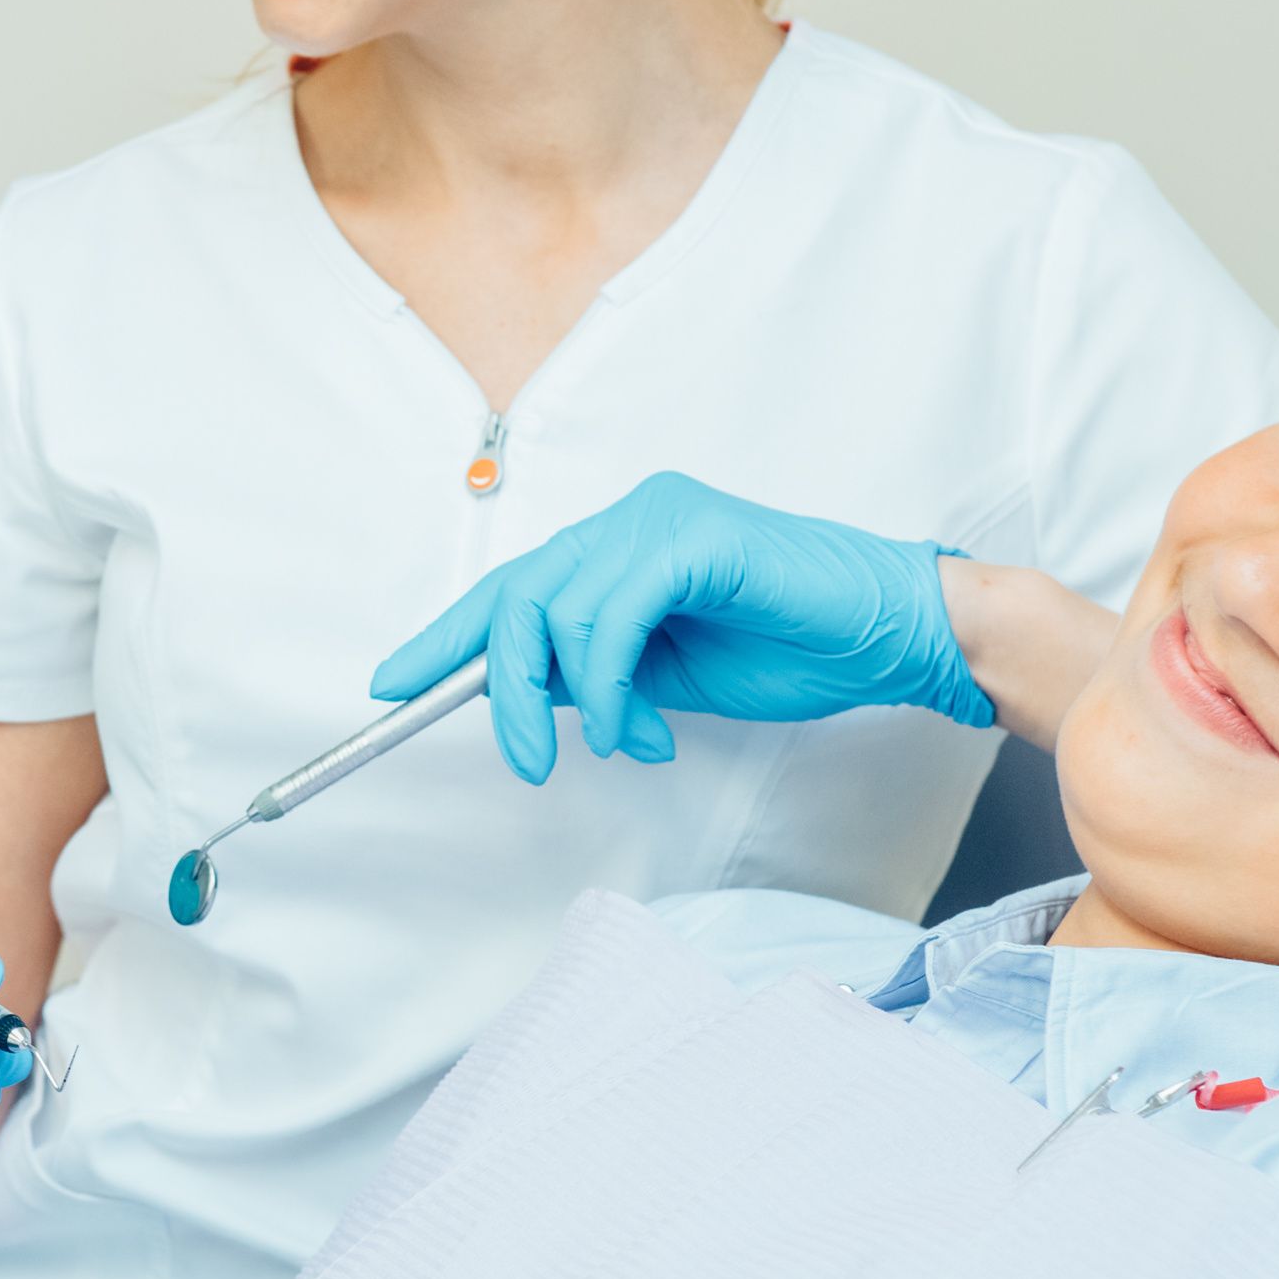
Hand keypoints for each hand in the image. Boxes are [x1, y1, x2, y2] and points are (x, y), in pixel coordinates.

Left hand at [373, 470, 994, 783]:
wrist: (888, 636)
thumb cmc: (792, 648)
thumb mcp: (665, 677)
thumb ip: (596, 674)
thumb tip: (525, 699)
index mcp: (618, 546)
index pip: (511, 589)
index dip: (445, 639)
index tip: (390, 686)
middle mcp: (627, 520)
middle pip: (516, 598)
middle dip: (500, 688)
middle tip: (520, 758)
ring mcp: (657, 520)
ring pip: (555, 611)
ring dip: (569, 699)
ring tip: (627, 741)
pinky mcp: (690, 538)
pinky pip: (610, 616)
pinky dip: (612, 683)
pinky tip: (643, 724)